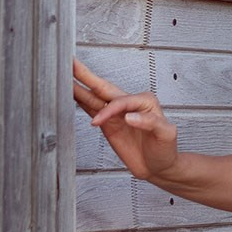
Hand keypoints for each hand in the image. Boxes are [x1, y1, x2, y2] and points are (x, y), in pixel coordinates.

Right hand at [73, 56, 179, 181]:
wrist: (159, 167)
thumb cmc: (166, 149)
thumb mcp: (166, 134)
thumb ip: (150, 122)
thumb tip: (129, 116)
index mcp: (144, 101)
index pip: (121, 101)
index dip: (108, 111)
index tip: (98, 123)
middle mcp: (129, 104)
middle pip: (104, 88)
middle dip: (86, 76)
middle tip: (71, 63)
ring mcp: (117, 114)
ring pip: (94, 97)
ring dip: (79, 87)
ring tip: (64, 76)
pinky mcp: (108, 124)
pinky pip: (92, 110)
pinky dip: (80, 101)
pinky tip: (71, 93)